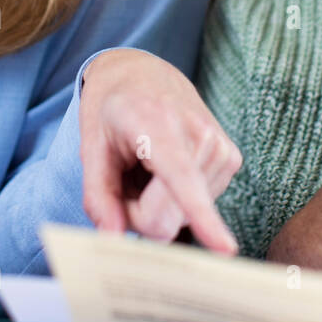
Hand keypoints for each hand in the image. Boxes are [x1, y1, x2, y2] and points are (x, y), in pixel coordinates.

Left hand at [79, 49, 240, 253]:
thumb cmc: (112, 108)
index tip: (226, 249)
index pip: (182, 178)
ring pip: (183, 218)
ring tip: (148, 165)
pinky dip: (176, 198)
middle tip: (125, 179)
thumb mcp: (90, 145)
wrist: (143, 72)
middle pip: (169, 218)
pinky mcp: (232, 159)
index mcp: (158, 123)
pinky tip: (167, 166)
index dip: (203, 217)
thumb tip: (112, 239)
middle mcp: (200, 134)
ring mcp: (222, 147)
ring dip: (157, 203)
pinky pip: (197, 208)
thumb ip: (98, 195)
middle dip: (139, 214)